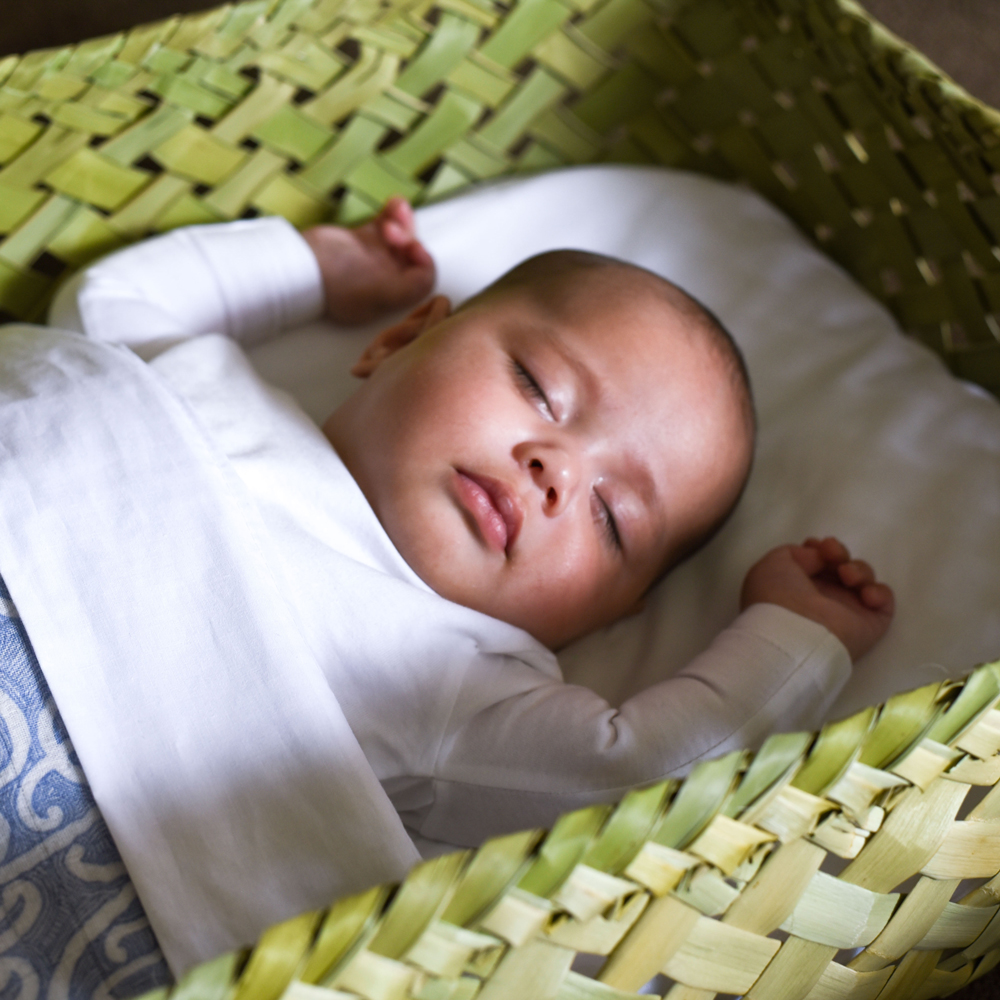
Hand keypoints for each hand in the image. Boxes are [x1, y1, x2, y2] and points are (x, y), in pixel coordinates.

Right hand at [302, 197, 434, 324]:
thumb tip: (429, 272)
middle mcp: (384, 280)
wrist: (297, 263)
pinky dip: (393, 212)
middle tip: (390, 229)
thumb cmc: (337, 281)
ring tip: (396, 207)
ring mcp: (372, 259)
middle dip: (409, 236)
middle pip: (413, 255)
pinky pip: (385, 224)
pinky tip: (393, 202)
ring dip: (404, 220)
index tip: (411, 246)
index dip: (424, 262)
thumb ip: (411, 287)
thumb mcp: (380, 292)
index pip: (423, 280)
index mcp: (391, 298)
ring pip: (401, 237)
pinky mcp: (361, 240)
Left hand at [740, 537, 894, 661]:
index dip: (821, 549)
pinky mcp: (868, 623)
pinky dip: (879, 592)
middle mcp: (822, 597)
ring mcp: (846, 610)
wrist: (795, 632)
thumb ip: (798, 553)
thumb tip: (818, 556)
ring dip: (858, 570)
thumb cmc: (778, 596)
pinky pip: (883, 601)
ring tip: (846, 576)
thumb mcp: (774, 564)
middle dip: (839, 553)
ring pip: (863, 578)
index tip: (818, 545)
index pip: (817, 562)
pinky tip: (866, 596)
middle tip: (832, 554)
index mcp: (797, 585)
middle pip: (841, 566)